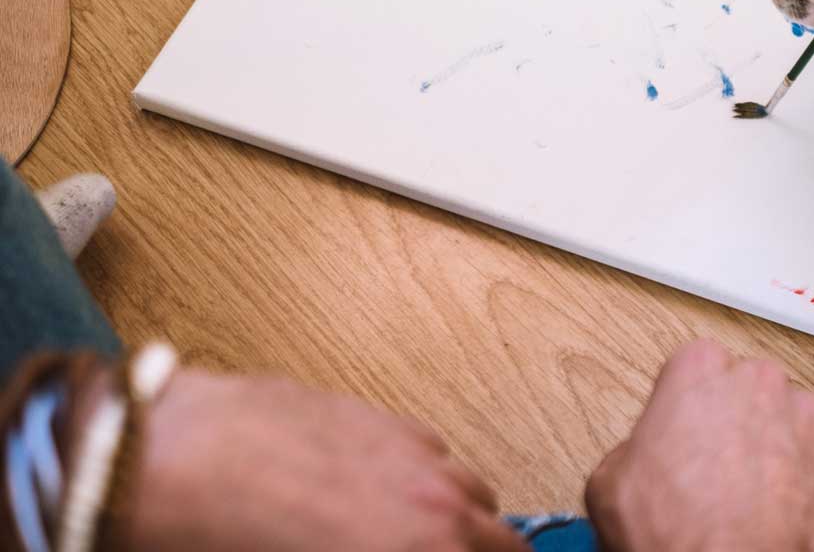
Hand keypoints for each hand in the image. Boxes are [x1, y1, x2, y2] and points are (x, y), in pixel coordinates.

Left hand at [111, 368, 528, 551]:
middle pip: (506, 543)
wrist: (163, 464)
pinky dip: (424, 483)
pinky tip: (377, 500)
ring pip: (475, 497)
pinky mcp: (383, 418)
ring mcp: (415, 454)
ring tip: (410, 544)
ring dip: (461, 527)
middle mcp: (437, 502)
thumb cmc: (214, 545)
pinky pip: (434, 457)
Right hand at [585, 340, 813, 551]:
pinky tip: (788, 510)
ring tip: (757, 496)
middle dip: (739, 420)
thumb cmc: (673, 532)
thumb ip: (637, 446)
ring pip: (792, 419)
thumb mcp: (611, 482)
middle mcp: (759, 379)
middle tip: (721, 470)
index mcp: (699, 369)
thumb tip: (648, 457)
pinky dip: (813, 478)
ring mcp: (808, 413)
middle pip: (749, 388)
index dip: (691, 405)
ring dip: (779, 447)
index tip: (687, 433)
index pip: (697, 366)